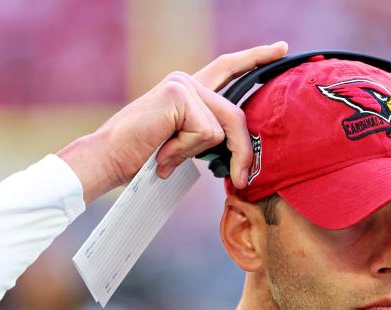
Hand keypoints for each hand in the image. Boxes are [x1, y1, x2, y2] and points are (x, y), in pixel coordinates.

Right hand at [58, 41, 288, 202]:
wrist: (108, 160)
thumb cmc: (141, 158)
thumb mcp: (183, 146)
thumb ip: (207, 137)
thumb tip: (239, 151)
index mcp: (189, 90)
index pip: (228, 68)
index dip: (255, 58)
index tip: (282, 49)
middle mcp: (187, 81)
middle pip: (235, 115)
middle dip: (242, 150)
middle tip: (239, 178)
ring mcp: (183, 85)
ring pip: (222, 127)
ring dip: (197, 153)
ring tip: (167, 156)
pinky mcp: (180, 94)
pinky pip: (206, 133)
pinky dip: (186, 150)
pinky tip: (162, 150)